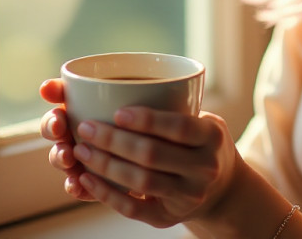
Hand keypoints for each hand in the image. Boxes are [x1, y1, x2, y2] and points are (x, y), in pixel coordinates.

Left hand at [41, 78, 240, 228]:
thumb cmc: (202, 142)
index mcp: (212, 137)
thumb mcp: (204, 119)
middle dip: (113, 141)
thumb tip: (122, 84)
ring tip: (80, 149)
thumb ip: (176, 106)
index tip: (117, 111)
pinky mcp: (168, 218)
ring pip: (139, 181)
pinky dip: (106, 193)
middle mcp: (204, 168)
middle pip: (152, 155)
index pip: (179, 127)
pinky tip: (85, 178)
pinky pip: (132, 208)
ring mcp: (187, 196)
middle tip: (85, 127)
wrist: (222, 187)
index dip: (147, 120)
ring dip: (105, 165)